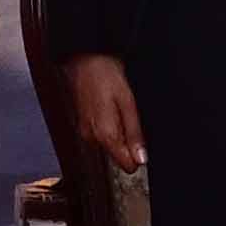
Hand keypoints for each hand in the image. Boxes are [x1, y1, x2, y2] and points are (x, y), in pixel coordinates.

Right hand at [58, 52, 147, 169]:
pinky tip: (110, 108)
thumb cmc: (105, 76)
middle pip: (118, 155)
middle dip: (128, 142)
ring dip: (118, 133)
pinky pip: (101, 135)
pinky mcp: (83, 126)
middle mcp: (92, 138)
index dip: (138, 157)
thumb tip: (141, 159)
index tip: (142, 142)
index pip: (125, 165)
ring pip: (110, 145)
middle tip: (129, 116)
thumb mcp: (128, 103)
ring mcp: (85, 132)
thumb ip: (134, 133)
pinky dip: (109, 127)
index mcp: (104, 135)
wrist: (84, 60)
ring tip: (118, 108)